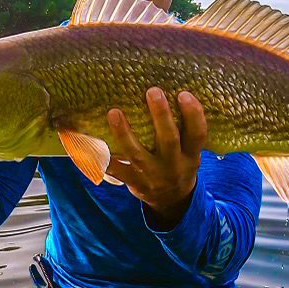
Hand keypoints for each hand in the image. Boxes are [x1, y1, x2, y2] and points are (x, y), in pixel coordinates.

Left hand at [105, 87, 206, 230]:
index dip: (193, 114)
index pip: (197, 134)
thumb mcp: (190, 151)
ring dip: (124, 133)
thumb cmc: (179, 163)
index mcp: (191, 155)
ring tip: (114, 112)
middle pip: (168, 140)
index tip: (183, 94)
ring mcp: (153, 176)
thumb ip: (184, 129)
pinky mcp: (135, 183)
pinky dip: (103, 158)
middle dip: (161, 116)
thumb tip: (172, 87)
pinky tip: (91, 142)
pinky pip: (116, 170)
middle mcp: (174, 166)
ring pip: (137, 154)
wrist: (171, 201)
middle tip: (153, 91)